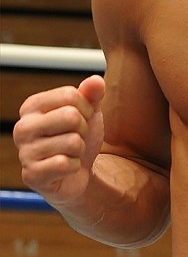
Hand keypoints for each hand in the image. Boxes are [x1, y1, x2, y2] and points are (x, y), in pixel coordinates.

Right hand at [13, 75, 105, 206]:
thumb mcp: (88, 112)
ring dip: (79, 149)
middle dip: (83, 129)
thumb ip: (92, 94)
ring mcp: (24, 152)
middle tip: (76, 138)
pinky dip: (74, 166)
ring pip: (73, 142)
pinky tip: (66, 168)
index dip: (86, 108)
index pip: (70, 95)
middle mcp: (23, 127)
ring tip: (70, 153)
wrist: (77, 173)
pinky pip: (67, 164)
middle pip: (71, 116)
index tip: (81, 118)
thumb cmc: (78, 136)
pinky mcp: (31, 175)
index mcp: (32, 106)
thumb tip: (96, 81)